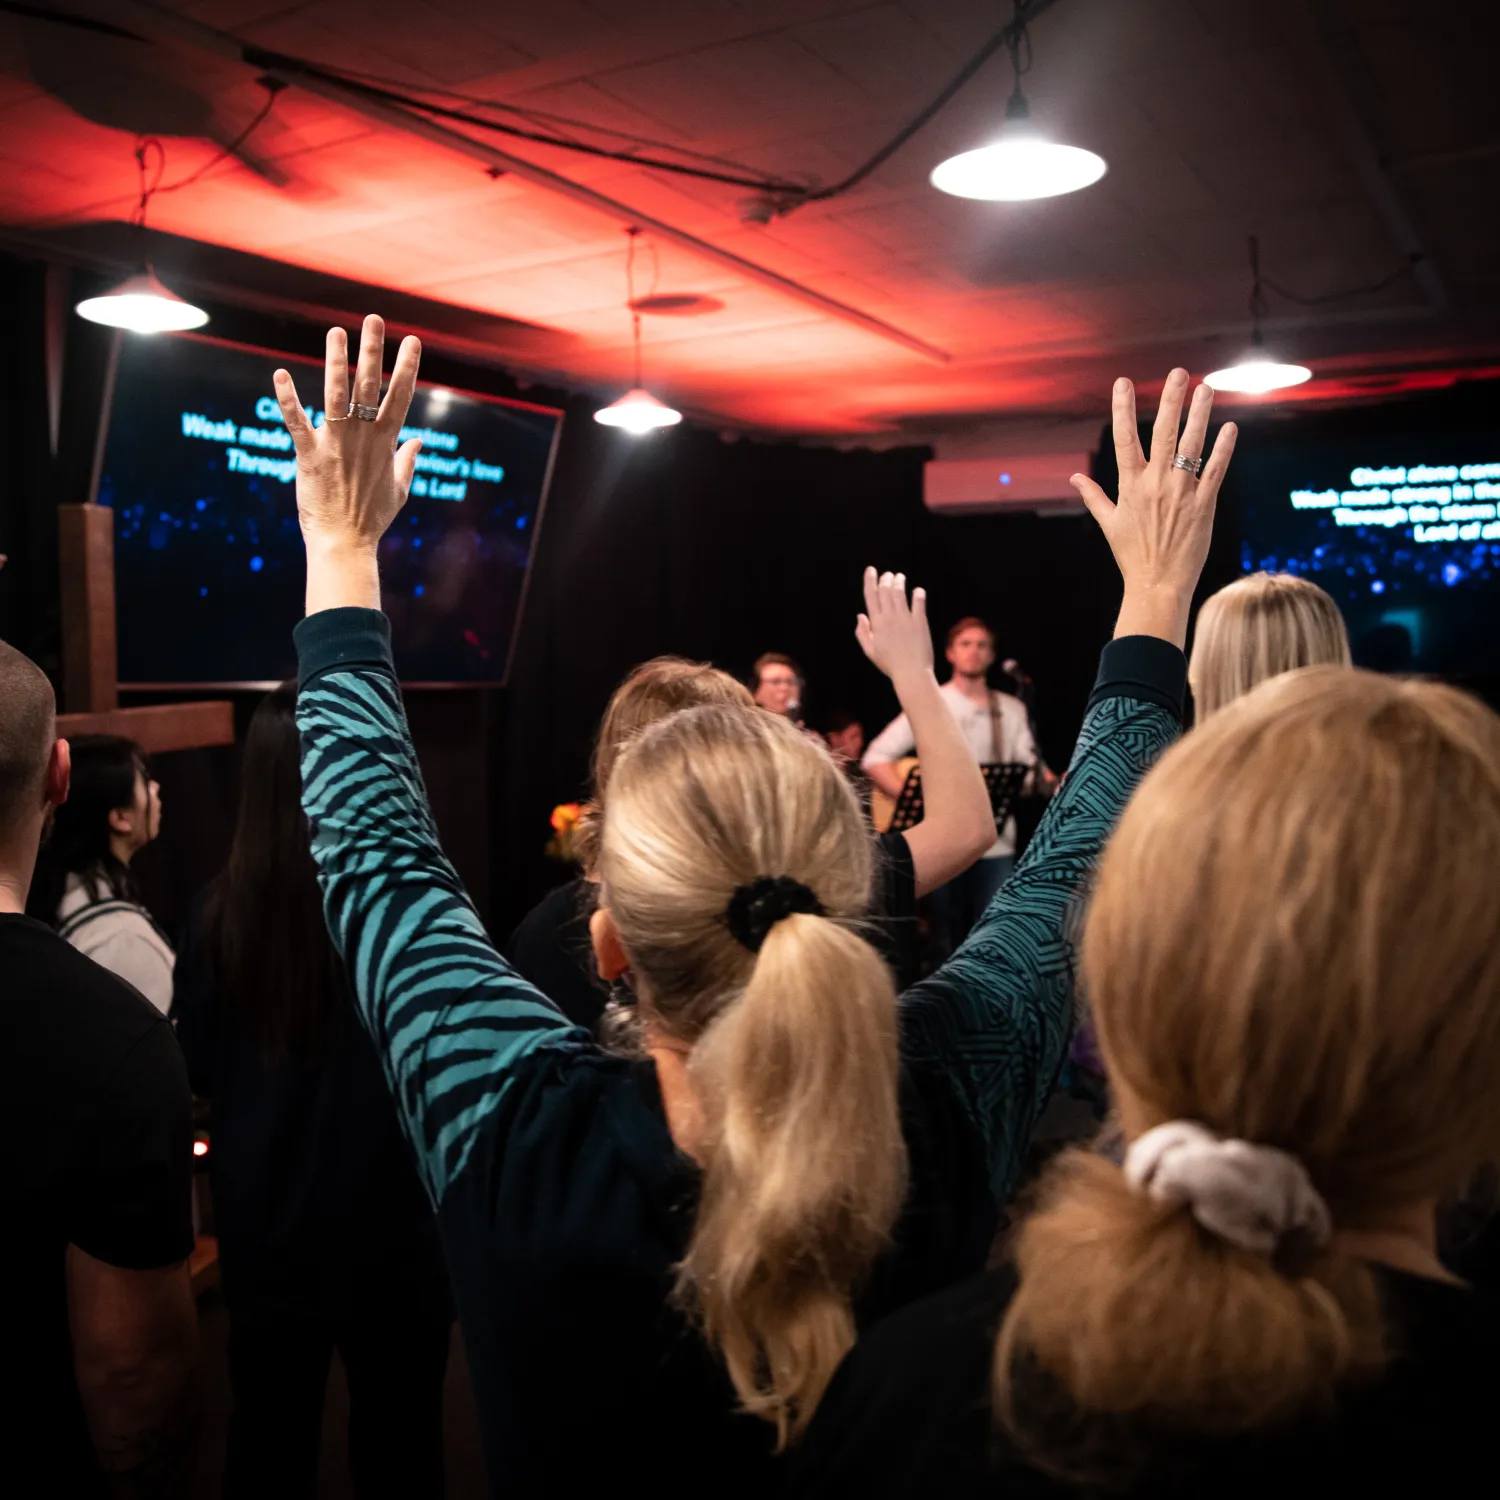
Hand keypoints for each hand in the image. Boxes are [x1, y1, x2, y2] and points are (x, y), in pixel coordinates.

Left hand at [273, 314, 422, 567]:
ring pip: (336, 395)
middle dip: (373, 350)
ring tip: (334, 331)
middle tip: (374, 319)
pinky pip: (297, 422)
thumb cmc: (372, 520)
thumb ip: (408, 462)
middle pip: (369, 386)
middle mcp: (362, 438)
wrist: (345, 544)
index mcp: (386, 443)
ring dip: (335, 361)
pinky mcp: (309, 455)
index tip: (412, 341)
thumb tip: (419, 442)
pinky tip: (280, 373)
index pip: (400, 397)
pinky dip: (288, 399)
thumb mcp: (399, 490)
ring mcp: (336, 444)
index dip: (406, 367)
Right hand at [855, 567, 933, 685]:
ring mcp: (906, 619)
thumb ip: (862, 633)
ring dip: (899, 582)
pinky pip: (919, 601)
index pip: (871, 596)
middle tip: (888, 575)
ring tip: (900, 577)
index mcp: (876, 623)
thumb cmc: (890, 665)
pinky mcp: (920, 622)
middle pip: (885, 590)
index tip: (871, 570)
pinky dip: (918, 593)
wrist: (912, 673)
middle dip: (886, 579)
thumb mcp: (870, 651)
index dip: (870, 580)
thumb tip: (860, 615)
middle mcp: (890, 618)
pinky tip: (917, 591)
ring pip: (900, 593)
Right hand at [1071, 369, 1236, 645]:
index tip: (1122, 382)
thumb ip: (1094, 496)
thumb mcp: (1109, 524)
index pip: (1124, 438)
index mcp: (1130, 486)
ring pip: (1193, 445)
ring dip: (1200, 414)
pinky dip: (1224, 448)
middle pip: (1163, 433)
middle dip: (1171, 400)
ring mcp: (1182, 493)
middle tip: (1179, 373)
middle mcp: (1155, 484)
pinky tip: (1230, 428)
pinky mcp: (1205, 505)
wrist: (1157, 585)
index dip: (1123, 408)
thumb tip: (1075, 476)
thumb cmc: (1131, 556)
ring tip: (1206, 388)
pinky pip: (1216, 470)